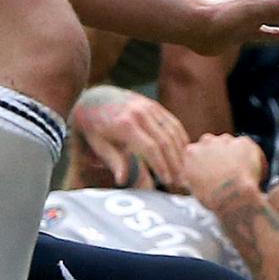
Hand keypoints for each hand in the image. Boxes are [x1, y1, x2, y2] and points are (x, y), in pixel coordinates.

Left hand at [70, 87, 191, 189]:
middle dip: (175, 163)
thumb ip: (114, 161)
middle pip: (165, 141)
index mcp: (124, 124)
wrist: (95, 98)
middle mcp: (140, 113)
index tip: (167, 181)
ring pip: (173, 131)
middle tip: (180, 181)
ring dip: (181, 153)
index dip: (161, 166)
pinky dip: (181, 139)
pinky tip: (183, 153)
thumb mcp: (98, 145)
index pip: (150, 148)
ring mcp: (149, 107)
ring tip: (184, 171)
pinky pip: (173, 123)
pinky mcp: (155, 106)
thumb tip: (123, 180)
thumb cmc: (94, 127)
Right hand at [184, 132, 269, 205]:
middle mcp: (207, 142)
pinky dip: (251, 156)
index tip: (213, 168)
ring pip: (231, 144)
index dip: (207, 160)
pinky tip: (250, 170)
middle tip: (228, 170)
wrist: (232, 195)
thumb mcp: (193, 187)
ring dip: (235, 153)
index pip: (198, 151)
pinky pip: (247, 147)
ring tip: (240, 172)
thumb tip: (197, 177)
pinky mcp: (243, 141)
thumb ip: (193, 175)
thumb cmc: (213, 196)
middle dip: (220, 154)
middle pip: (214, 144)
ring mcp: (226, 140)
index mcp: (191, 152)